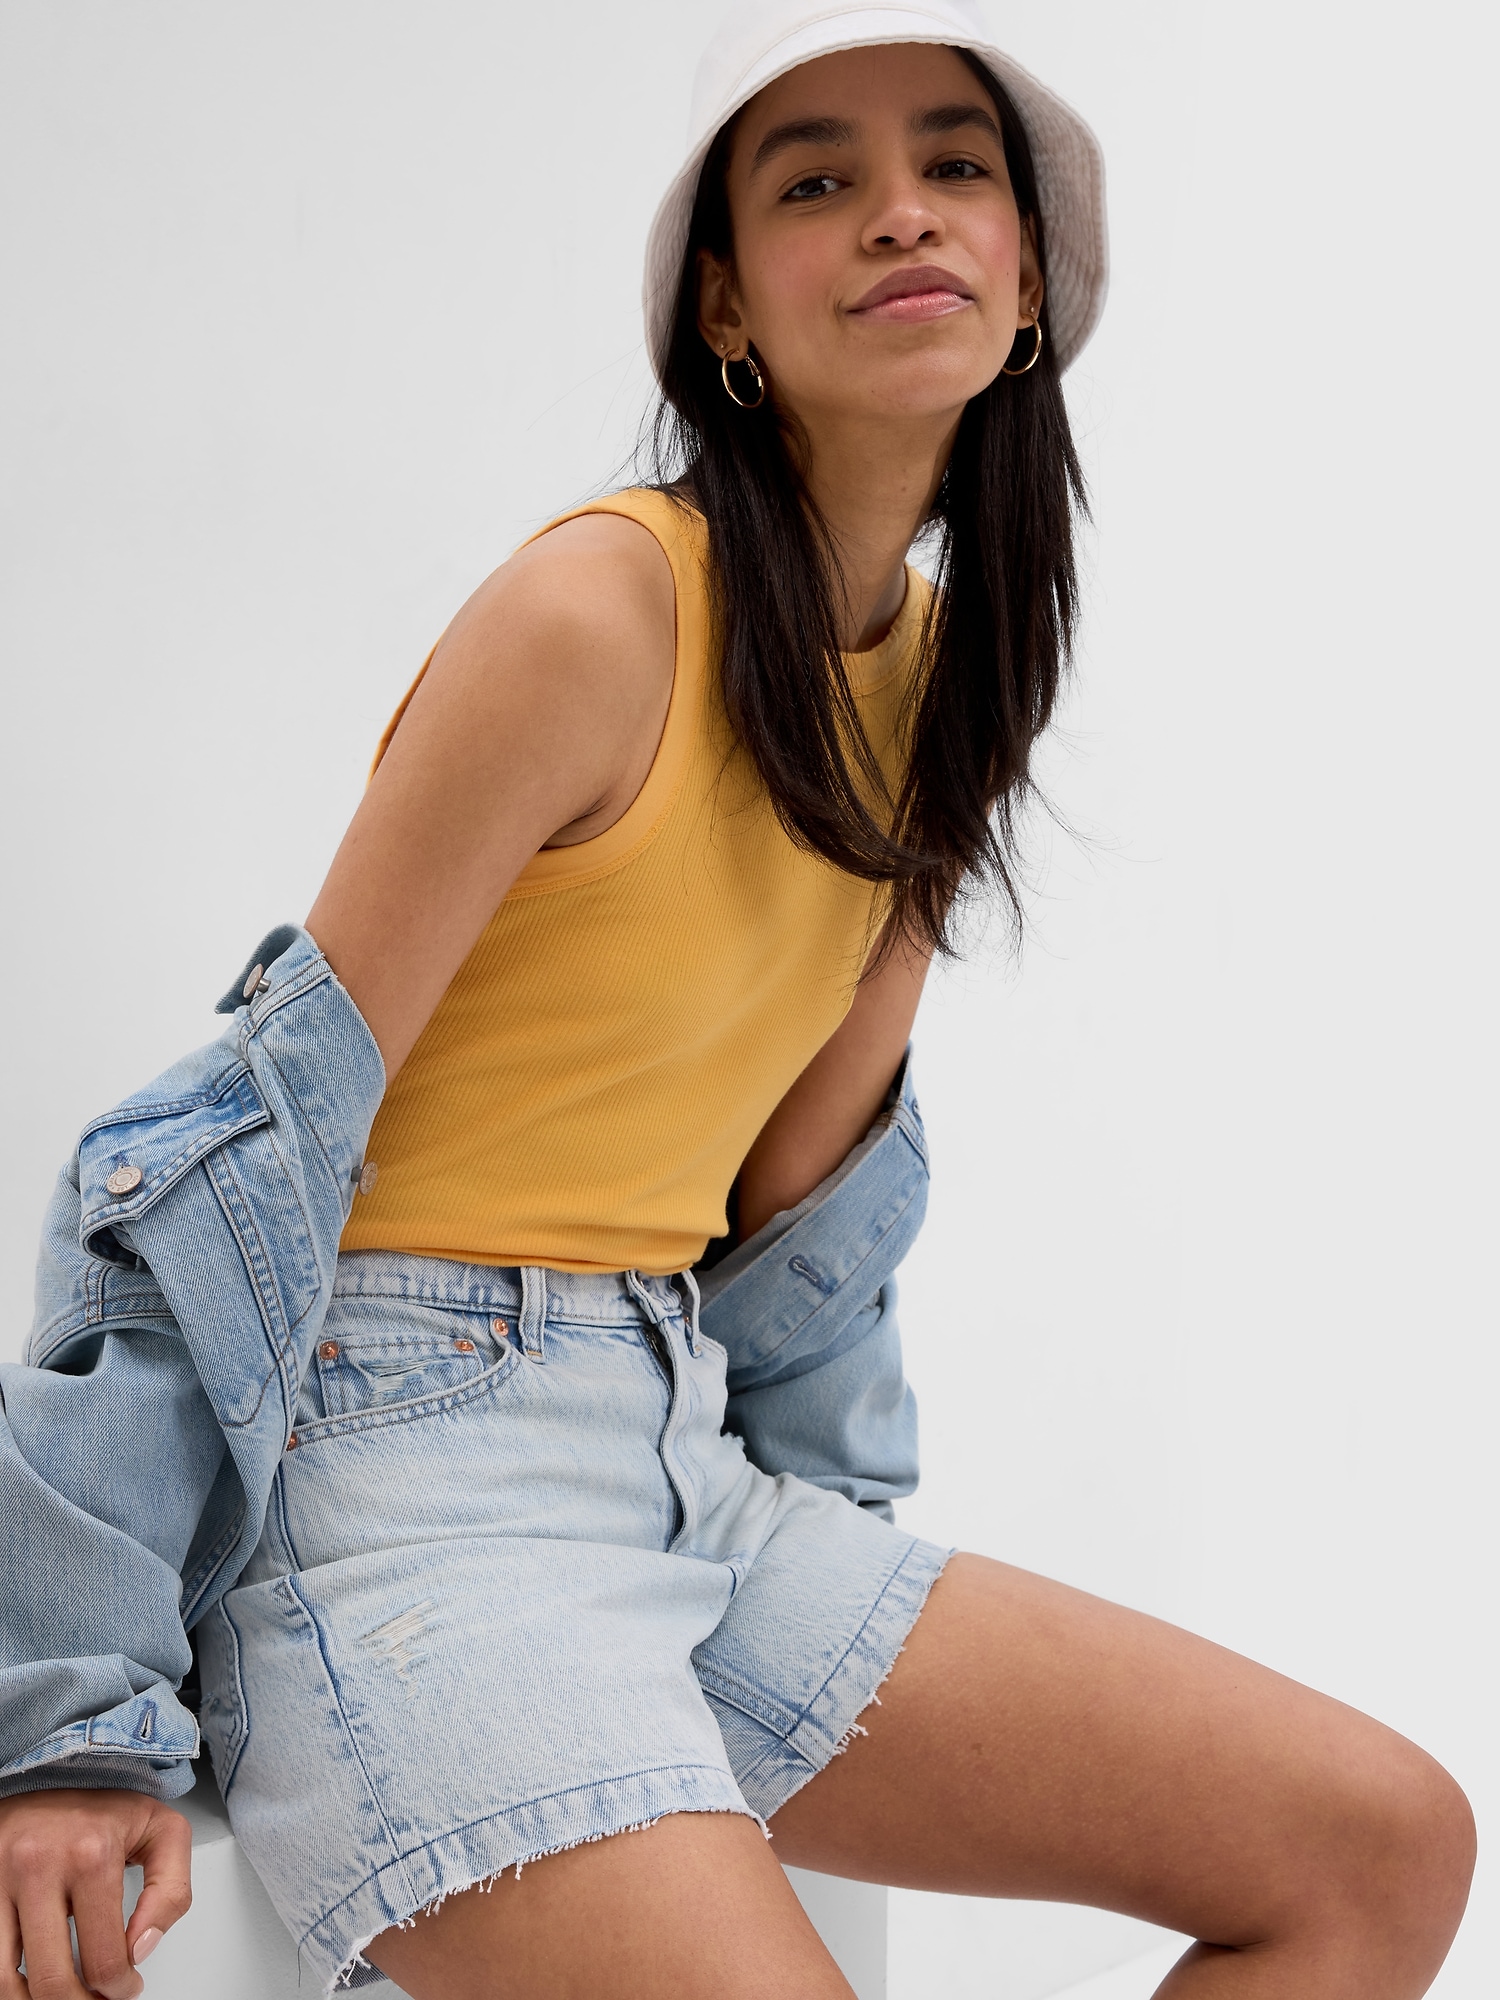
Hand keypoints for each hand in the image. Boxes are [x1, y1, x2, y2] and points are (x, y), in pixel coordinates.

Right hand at [0, 1789, 190, 1999]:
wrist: (53, 1769)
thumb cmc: (104, 1806)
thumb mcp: (163, 1832)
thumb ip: (172, 1891)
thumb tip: (142, 1949)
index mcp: (92, 1854)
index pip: (104, 1958)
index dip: (119, 1988)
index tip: (124, 1987)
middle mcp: (39, 1866)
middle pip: (51, 1980)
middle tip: (94, 1999)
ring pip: (6, 1980)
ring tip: (59, 1997)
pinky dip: (8, 1980)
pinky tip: (29, 1978)